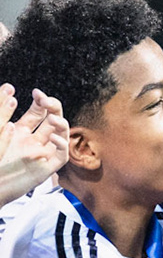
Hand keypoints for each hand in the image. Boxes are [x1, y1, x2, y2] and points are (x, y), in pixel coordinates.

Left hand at [0, 87, 69, 204]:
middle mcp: (34, 141)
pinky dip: (61, 144)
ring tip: (53, 118)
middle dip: (53, 108)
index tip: (37, 93)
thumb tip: (7, 89)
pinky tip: (53, 136)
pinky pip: (61, 155)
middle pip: (52, 120)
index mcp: (21, 132)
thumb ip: (1, 114)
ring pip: (61, 135)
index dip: (41, 101)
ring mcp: (42, 154)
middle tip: (48, 101)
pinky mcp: (47, 168)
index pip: (38, 112)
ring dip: (60, 124)